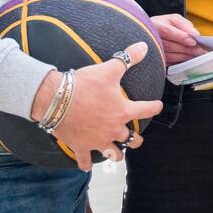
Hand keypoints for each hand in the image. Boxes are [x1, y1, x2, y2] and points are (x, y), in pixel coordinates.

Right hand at [31, 41, 164, 172]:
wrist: (55, 99)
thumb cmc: (84, 84)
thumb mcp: (109, 69)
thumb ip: (129, 58)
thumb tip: (144, 46)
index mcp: (123, 111)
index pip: (147, 110)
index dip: (154, 107)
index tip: (157, 106)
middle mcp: (113, 129)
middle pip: (132, 139)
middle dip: (136, 138)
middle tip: (136, 137)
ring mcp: (97, 140)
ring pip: (114, 154)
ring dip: (117, 153)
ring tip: (118, 152)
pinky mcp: (81, 146)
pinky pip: (85, 160)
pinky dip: (86, 164)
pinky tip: (87, 165)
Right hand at [151, 13, 207, 65]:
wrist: (150, 33)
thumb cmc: (164, 25)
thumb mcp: (174, 19)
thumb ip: (185, 25)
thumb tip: (195, 34)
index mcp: (154, 24)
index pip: (167, 31)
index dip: (181, 37)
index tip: (193, 42)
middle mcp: (150, 38)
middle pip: (169, 46)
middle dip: (186, 49)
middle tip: (200, 51)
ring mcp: (151, 51)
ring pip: (168, 56)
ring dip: (184, 56)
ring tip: (196, 55)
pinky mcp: (155, 60)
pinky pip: (168, 63)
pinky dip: (179, 62)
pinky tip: (187, 59)